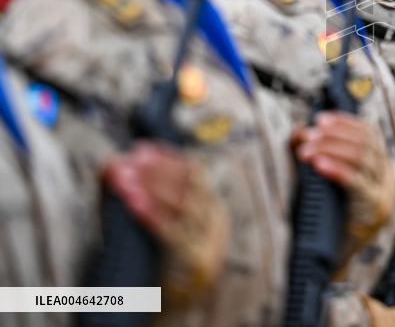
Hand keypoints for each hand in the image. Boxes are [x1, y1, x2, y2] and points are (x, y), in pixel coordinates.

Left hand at [102, 142, 228, 304]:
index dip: (167, 158)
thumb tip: (112, 164)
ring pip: (184, 205)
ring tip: (125, 177)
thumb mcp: (160, 227)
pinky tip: (132, 202)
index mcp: (212, 208)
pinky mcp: (198, 262)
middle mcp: (216, 222)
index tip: (141, 149)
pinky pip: (174, 232)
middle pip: (190, 186)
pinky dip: (152, 213)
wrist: (172, 311)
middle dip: (156, 170)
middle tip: (129, 160)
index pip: (195, 172)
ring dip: (151, 187)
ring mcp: (210, 242)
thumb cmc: (160, 265)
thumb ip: (142, 196)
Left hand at [291, 112, 394, 261]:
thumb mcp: (329, 182)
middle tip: (308, 137)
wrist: (335, 258)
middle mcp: (386, 176)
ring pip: (362, 157)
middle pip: (365, 143)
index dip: (345, 123)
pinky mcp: (374, 209)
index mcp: (380, 166)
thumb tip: (299, 132)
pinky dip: (336, 169)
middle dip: (333, 136)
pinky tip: (318, 164)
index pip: (370, 133)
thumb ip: (319, 155)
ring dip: (331, 149)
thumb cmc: (330, 217)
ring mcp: (383, 192)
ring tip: (307, 151)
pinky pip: (357, 182)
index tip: (321, 119)